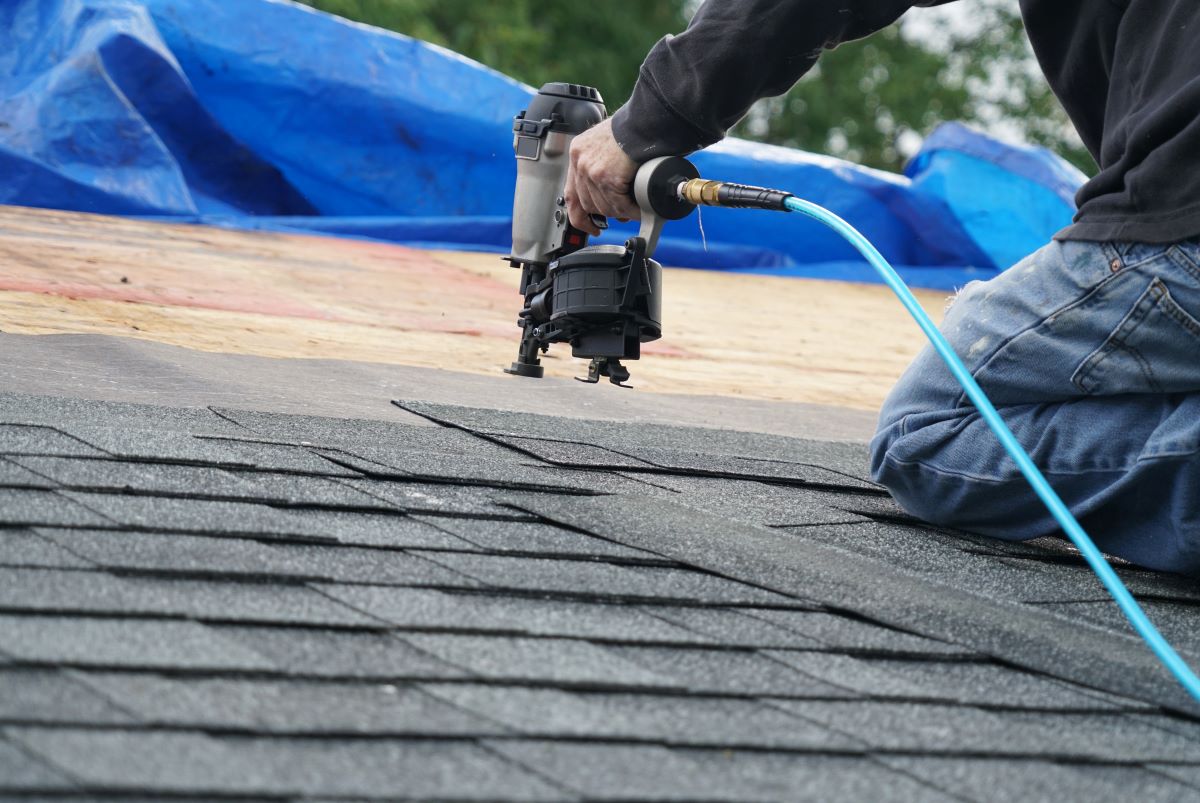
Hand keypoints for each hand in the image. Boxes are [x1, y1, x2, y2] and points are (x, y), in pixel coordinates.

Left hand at [565, 117, 639, 235]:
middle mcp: (580, 161)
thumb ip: (602, 164)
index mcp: (578, 153)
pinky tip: (639, 209)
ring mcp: (591, 170)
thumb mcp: (607, 143)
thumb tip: (610, 190)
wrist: (645, 121)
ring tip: (634, 210)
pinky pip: (619, 204)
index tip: (589, 225)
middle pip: (587, 204)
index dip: (580, 215)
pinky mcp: (606, 177)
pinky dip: (631, 211)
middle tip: (621, 216)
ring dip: (621, 212)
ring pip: (604, 207)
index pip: (571, 193)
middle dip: (606, 214)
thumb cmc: (633, 128)